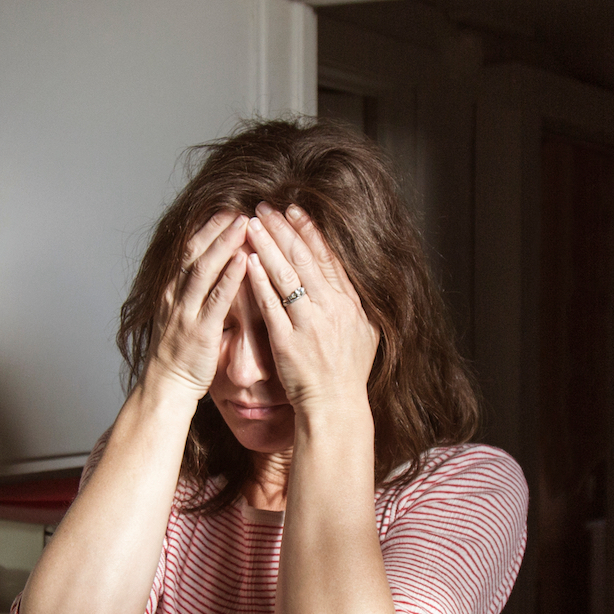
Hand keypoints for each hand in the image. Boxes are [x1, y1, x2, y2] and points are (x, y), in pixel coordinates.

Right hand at [144, 210, 249, 400]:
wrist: (166, 386)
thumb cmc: (179, 353)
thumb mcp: (181, 315)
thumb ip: (195, 293)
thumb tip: (215, 270)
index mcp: (172, 291)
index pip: (188, 250)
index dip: (207, 228)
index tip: (226, 209)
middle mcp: (175, 296)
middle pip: (194, 252)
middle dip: (216, 228)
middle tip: (238, 207)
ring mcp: (185, 312)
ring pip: (203, 269)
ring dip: (224, 244)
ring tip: (244, 224)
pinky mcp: (200, 331)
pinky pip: (216, 299)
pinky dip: (230, 278)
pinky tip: (244, 261)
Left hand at [243, 203, 378, 417]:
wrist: (336, 406)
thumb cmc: (348, 372)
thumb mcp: (366, 332)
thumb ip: (356, 301)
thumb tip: (351, 275)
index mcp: (349, 303)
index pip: (327, 257)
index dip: (309, 230)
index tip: (293, 209)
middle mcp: (331, 309)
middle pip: (304, 259)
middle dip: (282, 229)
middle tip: (264, 208)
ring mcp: (308, 324)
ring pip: (286, 276)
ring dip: (267, 246)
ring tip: (250, 225)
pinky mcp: (287, 341)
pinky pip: (271, 305)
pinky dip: (259, 281)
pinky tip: (248, 261)